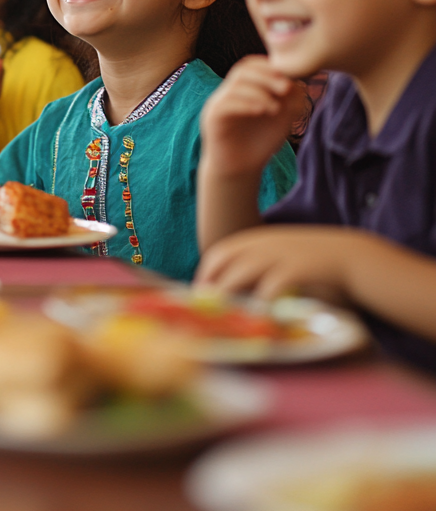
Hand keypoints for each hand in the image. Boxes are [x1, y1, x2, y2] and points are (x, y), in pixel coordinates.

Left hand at [196, 225, 380, 301]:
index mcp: (260, 240)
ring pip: (240, 272)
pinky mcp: (297, 269)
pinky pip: (270, 285)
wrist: (357, 258)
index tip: (200, 294)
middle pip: (222, 259)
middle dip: (209, 283)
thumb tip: (237, 293)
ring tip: (220, 316)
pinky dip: (259, 301)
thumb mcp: (285, 258)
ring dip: (227, 294)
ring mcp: (280, 255)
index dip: (206, 273)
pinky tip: (256, 318)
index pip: (220, 252)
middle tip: (205, 309)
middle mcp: (264, 244)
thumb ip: (262, 269)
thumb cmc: (318, 266)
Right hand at [200, 56, 305, 179]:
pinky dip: (246, 104)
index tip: (289, 79)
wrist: (240, 170)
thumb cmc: (259, 143)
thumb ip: (289, 101)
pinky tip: (261, 112)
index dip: (269, 67)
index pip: (251, 65)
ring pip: (235, 86)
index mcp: (242, 89)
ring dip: (259, 92)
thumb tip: (297, 82)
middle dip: (266, 76)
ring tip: (275, 108)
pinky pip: (226, 104)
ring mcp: (217, 104)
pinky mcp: (212, 119)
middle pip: (242, 70)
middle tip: (285, 88)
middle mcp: (227, 93)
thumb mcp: (281, 119)